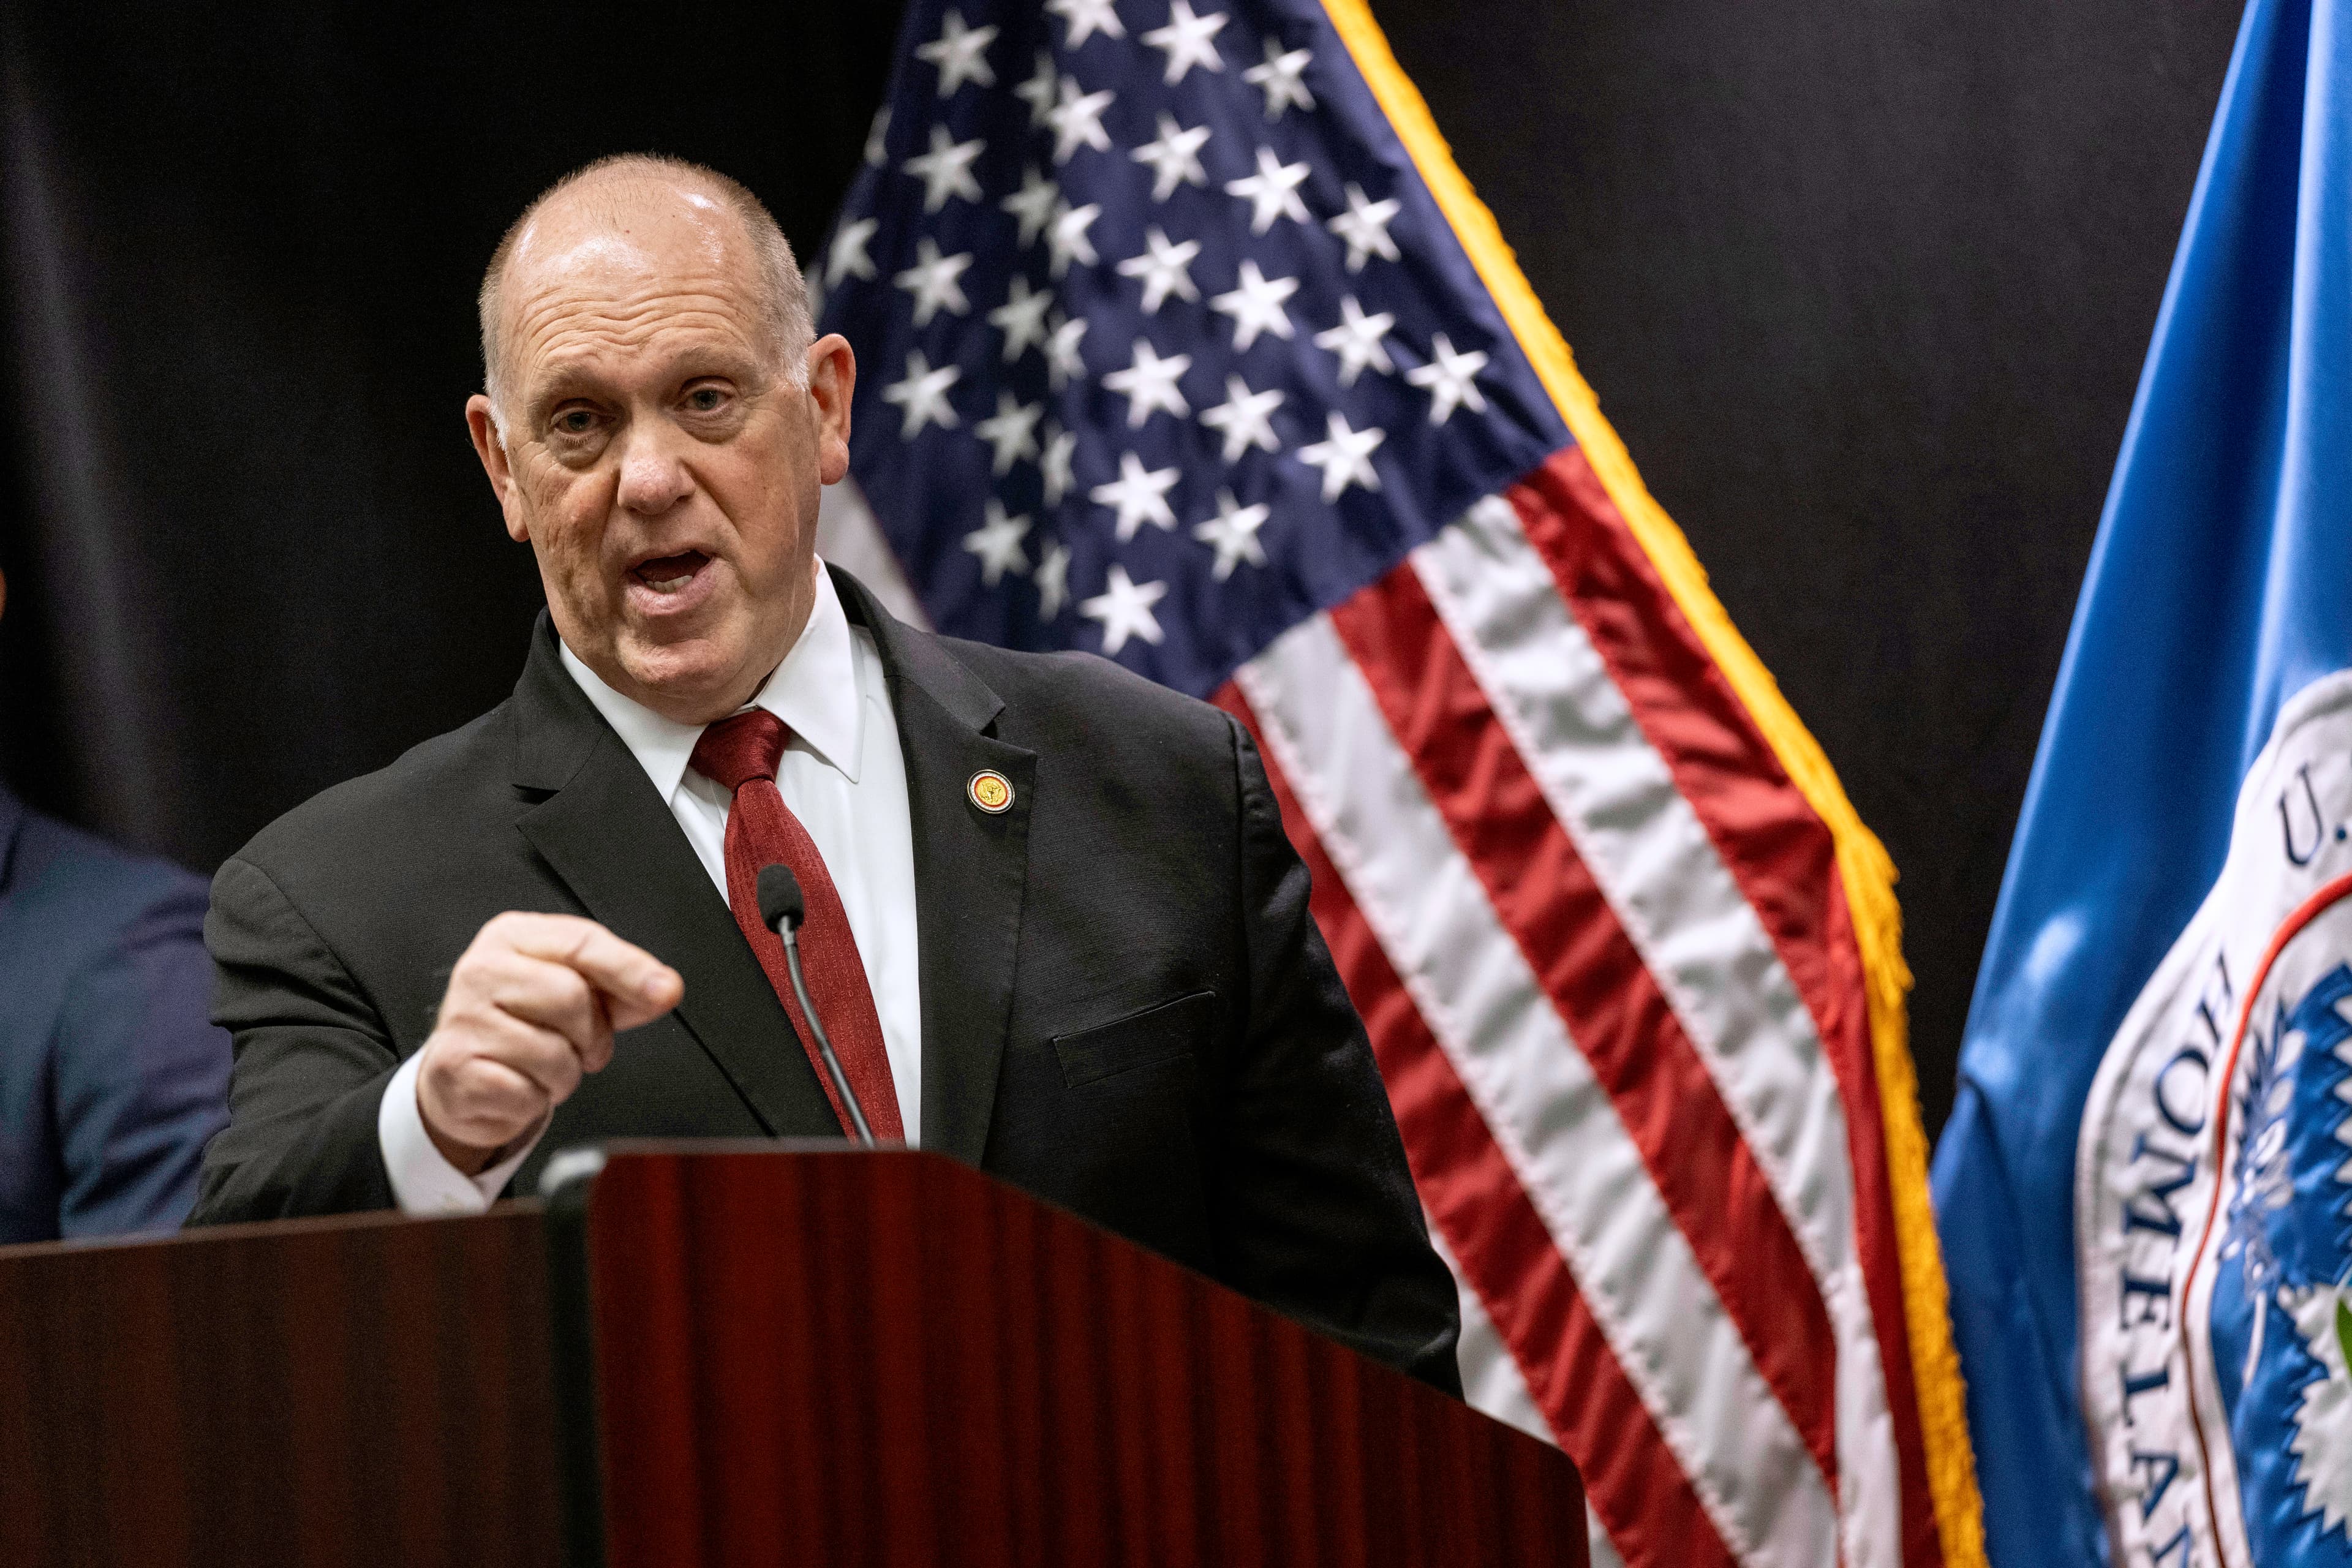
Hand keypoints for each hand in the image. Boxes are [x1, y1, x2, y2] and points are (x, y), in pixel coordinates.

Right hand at [415, 912, 682, 1174]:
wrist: (461, 1075)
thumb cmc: (523, 1025)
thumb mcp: (575, 993)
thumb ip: (624, 987)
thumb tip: (665, 987)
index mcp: (513, 937)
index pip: (581, 942)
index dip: (629, 968)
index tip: (665, 990)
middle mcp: (481, 969)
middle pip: (571, 996)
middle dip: (593, 1034)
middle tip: (582, 1046)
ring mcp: (463, 1019)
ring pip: (553, 1052)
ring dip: (565, 1073)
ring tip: (544, 1067)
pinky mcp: (454, 1068)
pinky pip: (526, 1092)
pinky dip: (535, 1100)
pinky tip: (518, 1085)